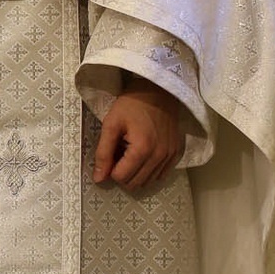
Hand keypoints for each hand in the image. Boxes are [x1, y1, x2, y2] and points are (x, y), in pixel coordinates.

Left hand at [92, 78, 181, 192]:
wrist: (158, 90)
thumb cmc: (132, 104)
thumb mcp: (111, 124)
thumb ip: (103, 153)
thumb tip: (98, 179)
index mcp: (142, 149)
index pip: (121, 177)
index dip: (110, 169)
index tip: (110, 154)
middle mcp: (159, 157)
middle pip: (135, 183)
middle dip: (122, 173)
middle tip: (119, 153)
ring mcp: (170, 156)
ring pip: (148, 182)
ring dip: (136, 174)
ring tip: (131, 153)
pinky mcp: (176, 153)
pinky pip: (161, 175)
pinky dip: (149, 171)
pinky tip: (144, 156)